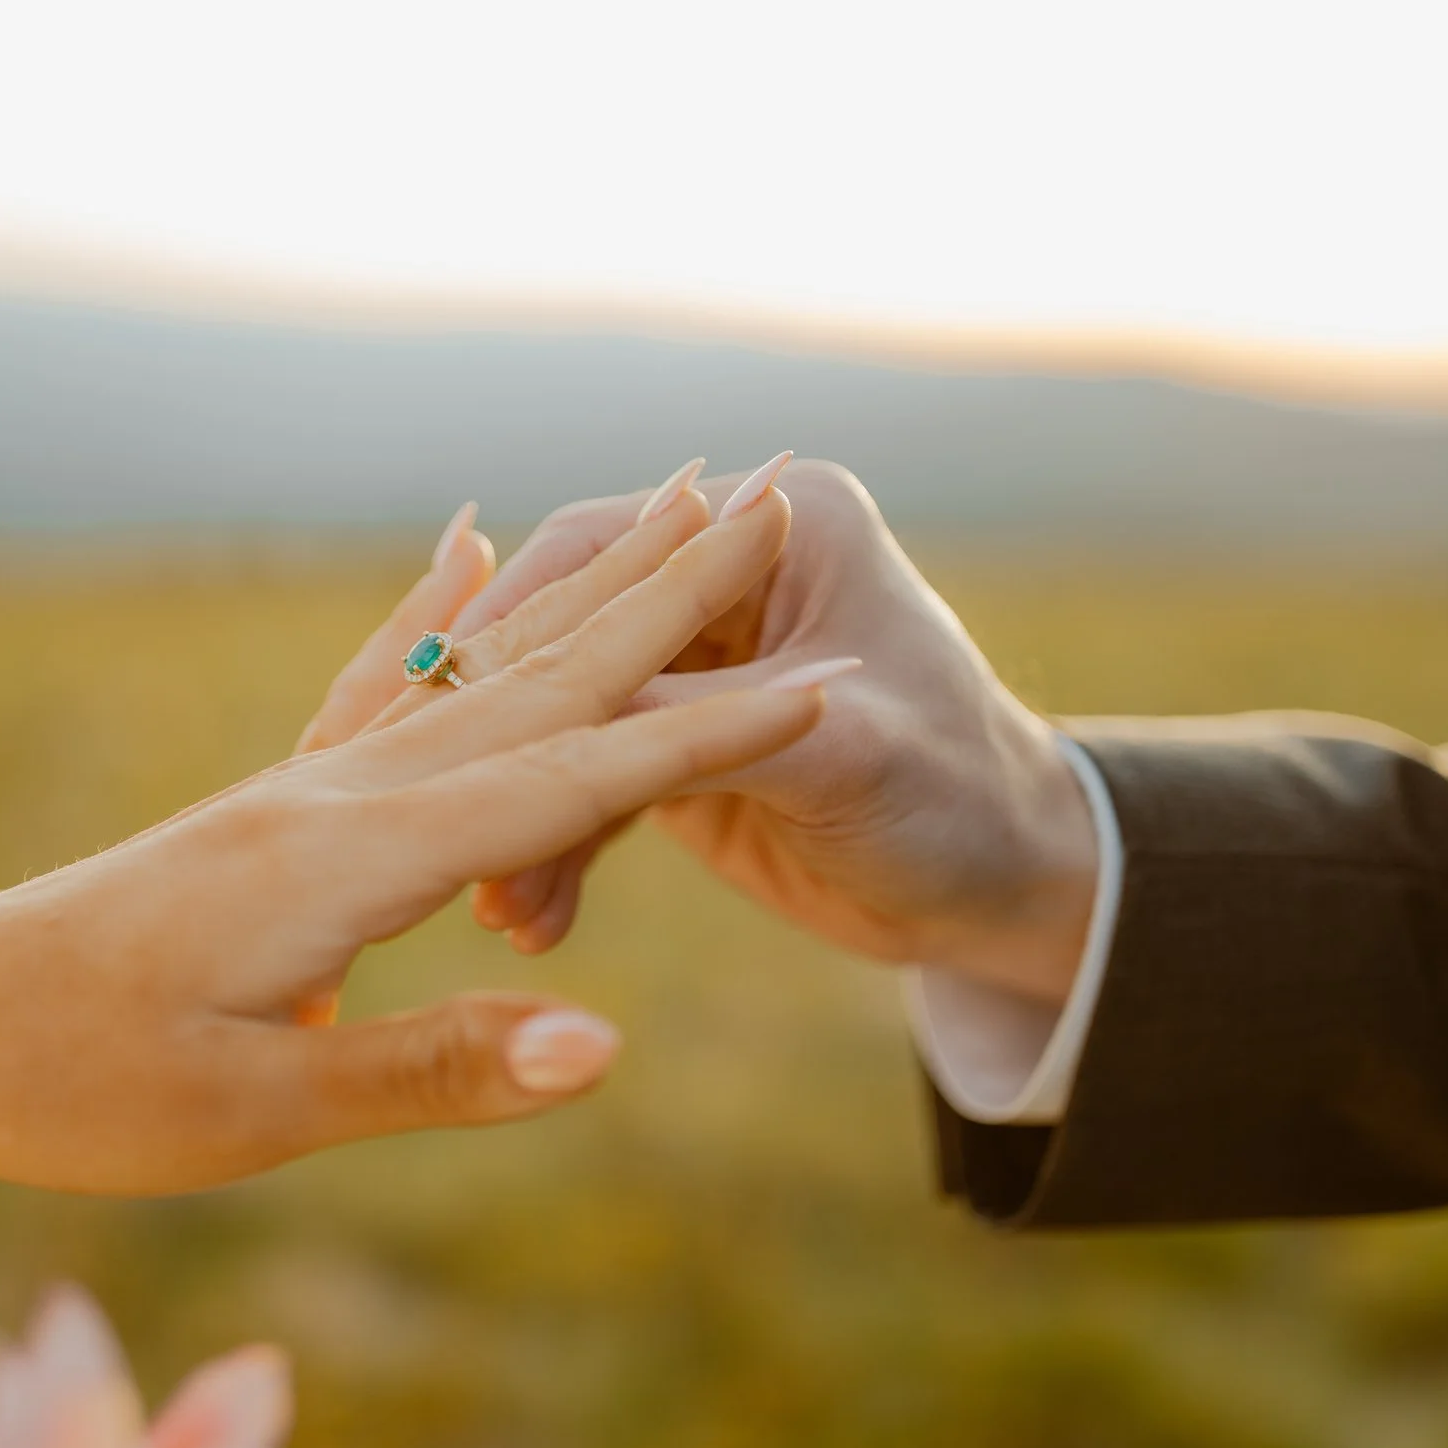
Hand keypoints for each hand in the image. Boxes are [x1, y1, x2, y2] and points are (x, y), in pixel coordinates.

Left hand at [0, 477, 824, 1194]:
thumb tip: (604, 1042)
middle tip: (769, 490)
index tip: (825, 685)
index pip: (565, 785)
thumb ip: (430, 1069)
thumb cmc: (78, 1086)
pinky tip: (468, 542)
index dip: (701, 740)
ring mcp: (305, 785)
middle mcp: (338, 794)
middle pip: (538, 676)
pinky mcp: (276, 802)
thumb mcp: (252, 1112)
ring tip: (669, 501)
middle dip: (667, 592)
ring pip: (480, 663)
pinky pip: (390, 679)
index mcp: (348, 862)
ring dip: (589, 582)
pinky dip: (449, 605)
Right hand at [456, 456, 1097, 1006]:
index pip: (605, 548)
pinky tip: (529, 918)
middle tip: (451, 822)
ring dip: (524, 811)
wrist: (1010, 891)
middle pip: (564, 639)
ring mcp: (694, 667)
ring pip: (563, 723)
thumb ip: (687, 721)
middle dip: (507, 741)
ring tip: (498, 909)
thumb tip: (538, 717)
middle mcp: (725, 580)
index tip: (437, 702)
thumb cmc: (958, 792)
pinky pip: (583, 783)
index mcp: (778, 529)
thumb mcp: (829, 750)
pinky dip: (554, 848)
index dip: (515, 621)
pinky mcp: (675, 746)